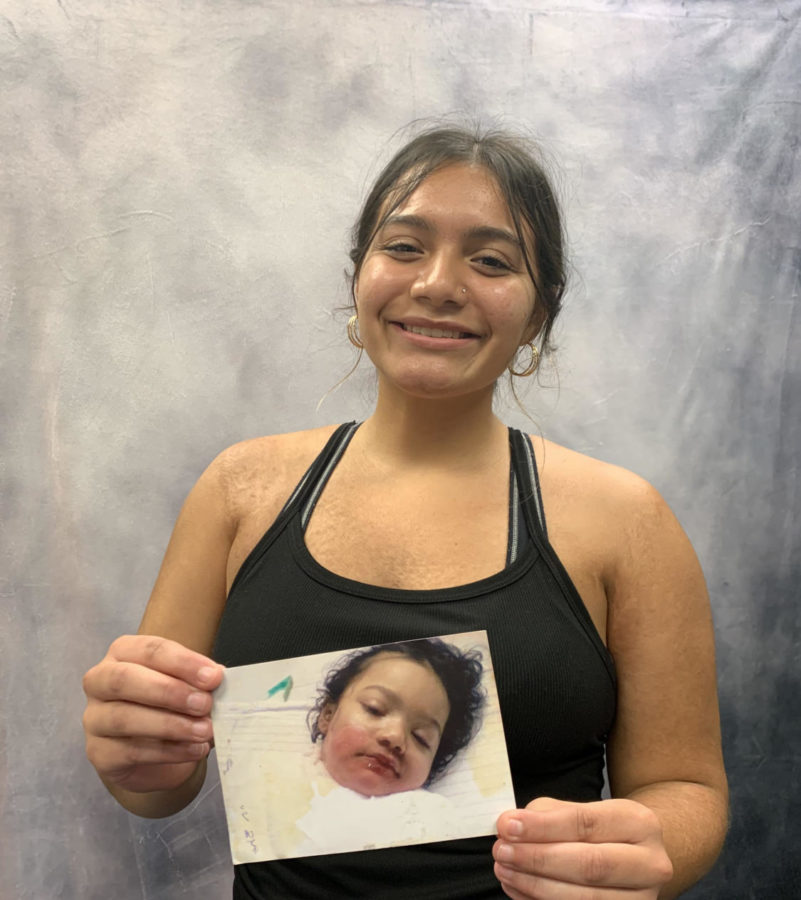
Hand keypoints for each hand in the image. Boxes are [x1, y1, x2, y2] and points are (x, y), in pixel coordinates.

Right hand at [82, 635, 223, 793]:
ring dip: (171, 724)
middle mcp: (100, 680)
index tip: (214, 677)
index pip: (150, 650)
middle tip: (205, 704)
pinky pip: (130, 751)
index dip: (183, 662)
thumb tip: (218, 678)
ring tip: (205, 731)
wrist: (153, 751)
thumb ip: (199, 681)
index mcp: (124, 652)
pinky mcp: (98, 752)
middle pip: (125, 679)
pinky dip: (168, 751)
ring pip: (124, 717)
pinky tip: (195, 749)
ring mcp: (94, 718)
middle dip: (169, 691)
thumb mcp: (186, 686)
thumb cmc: (169, 704)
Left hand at [493, 797, 672, 898]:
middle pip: (589, 865)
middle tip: (502, 851)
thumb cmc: (603, 830)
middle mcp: (649, 864)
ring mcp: (643, 899)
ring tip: (505, 871)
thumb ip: (550, 814)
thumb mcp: (585, 809)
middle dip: (538, 859)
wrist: (640, 857)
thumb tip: (513, 825)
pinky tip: (518, 890)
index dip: (543, 826)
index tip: (508, 825)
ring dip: (536, 886)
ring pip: (585, 898)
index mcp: (639, 823)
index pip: (586, 823)